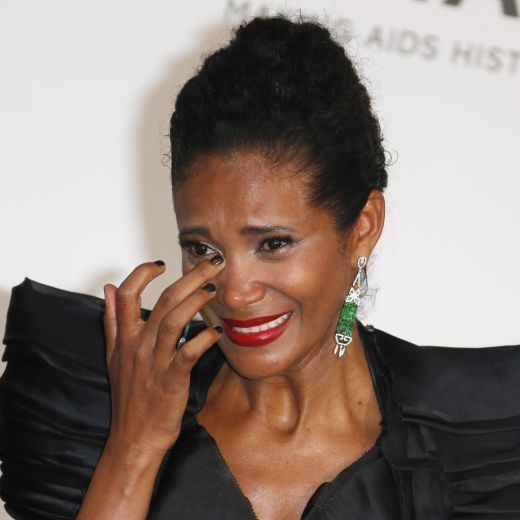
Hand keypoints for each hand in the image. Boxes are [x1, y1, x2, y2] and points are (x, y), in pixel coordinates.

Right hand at [102, 256, 224, 455]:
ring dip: (197, 301)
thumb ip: (112, 320)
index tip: (161, 263)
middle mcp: (139, 345)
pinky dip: (204, 339)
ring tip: (214, 289)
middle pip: (164, 301)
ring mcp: (155, 362)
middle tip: (211, 263)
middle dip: (190, 277)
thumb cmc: (128, 396)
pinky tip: (217, 331)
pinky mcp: (172, 380)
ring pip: (175, 321)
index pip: (126, 294)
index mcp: (125, 337)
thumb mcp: (112, 355)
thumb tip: (107, 289)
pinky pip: (188, 353)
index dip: (142, 273)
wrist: (134, 438)